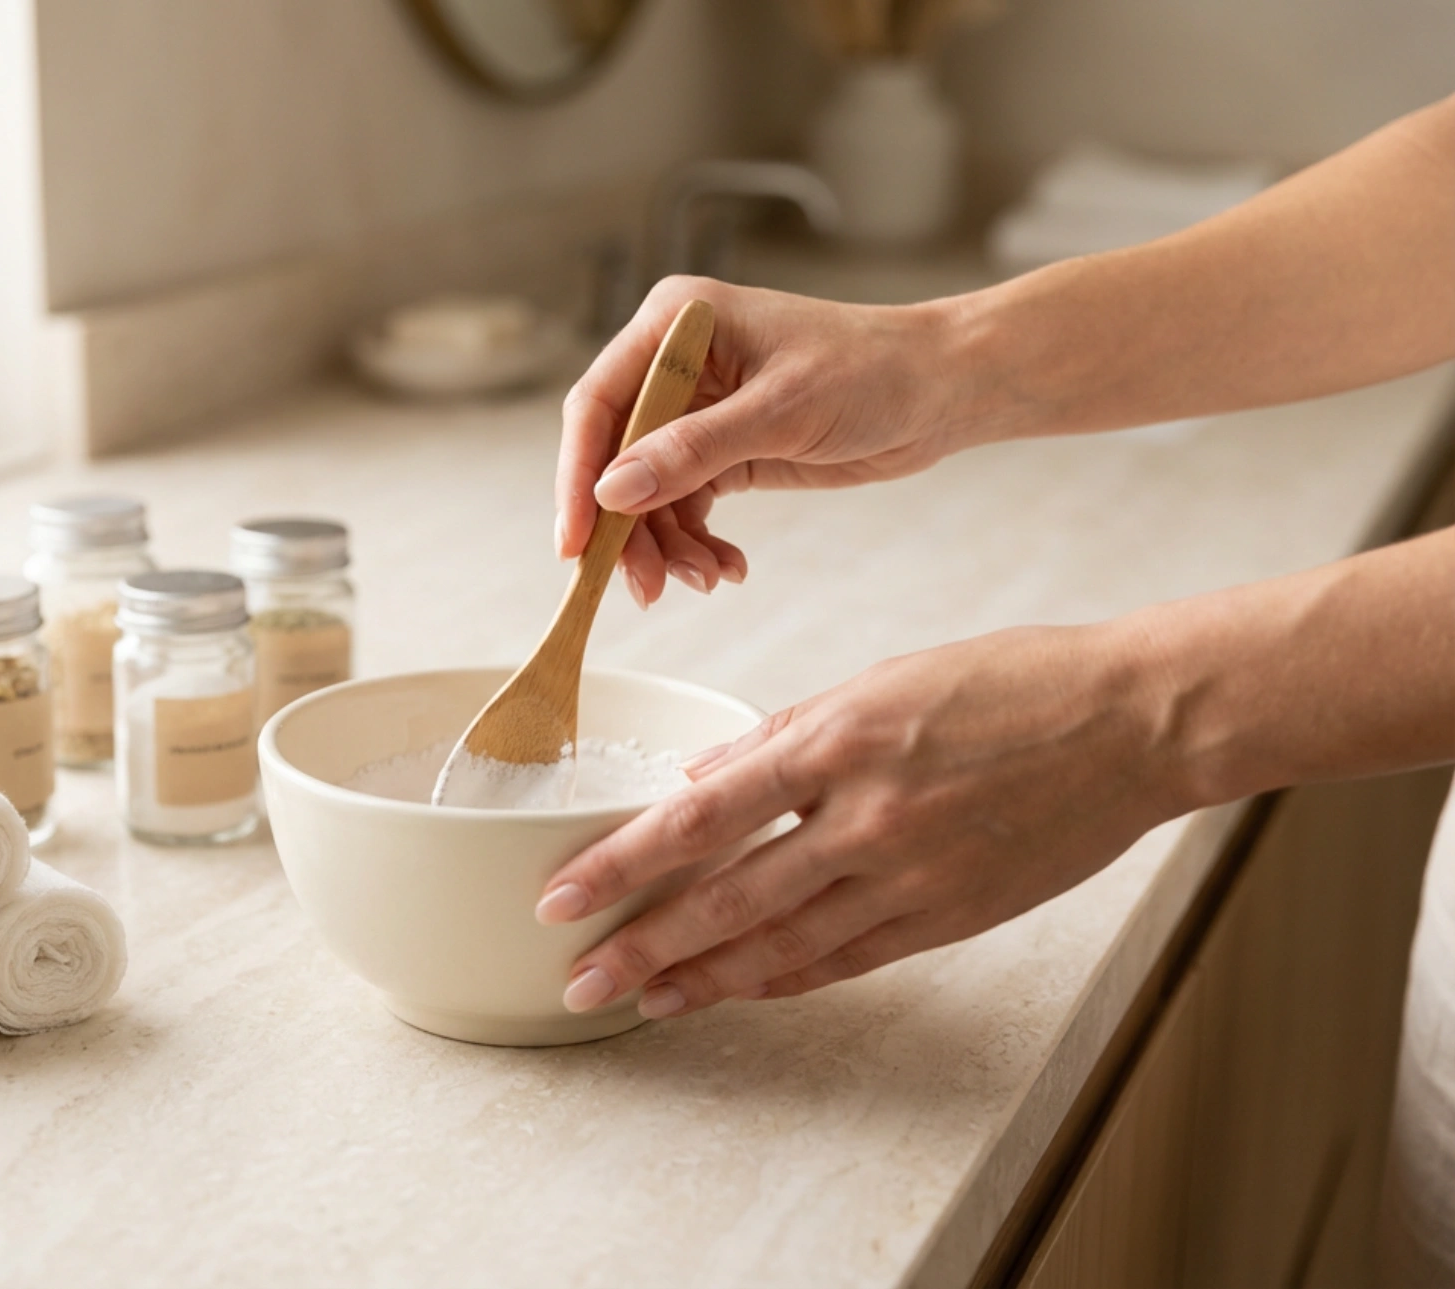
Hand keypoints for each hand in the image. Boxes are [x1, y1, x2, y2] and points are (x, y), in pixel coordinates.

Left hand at [534, 622, 1193, 1017]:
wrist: (1136, 723)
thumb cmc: (1008, 683)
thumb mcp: (883, 680)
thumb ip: (784, 734)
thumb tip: (698, 781)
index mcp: (839, 739)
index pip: (699, 817)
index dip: (621, 864)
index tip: (560, 895)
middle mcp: (865, 818)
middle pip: (725, 900)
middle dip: (640, 946)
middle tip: (575, 977)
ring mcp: (910, 877)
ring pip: (779, 947)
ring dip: (699, 980)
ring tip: (639, 1001)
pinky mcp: (949, 916)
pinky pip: (845, 960)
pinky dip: (782, 980)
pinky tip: (734, 991)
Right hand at [556, 275, 988, 605]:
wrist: (942, 389)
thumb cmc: (873, 371)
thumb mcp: (781, 411)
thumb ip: (693, 451)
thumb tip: (613, 492)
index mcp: (676, 324)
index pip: (599, 404)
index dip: (578, 477)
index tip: (574, 544)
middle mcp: (675, 364)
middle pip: (616, 459)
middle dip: (629, 529)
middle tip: (646, 587)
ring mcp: (697, 409)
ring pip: (648, 493)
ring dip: (668, 546)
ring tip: (705, 580)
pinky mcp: (723, 449)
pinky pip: (685, 506)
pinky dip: (698, 544)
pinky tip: (725, 568)